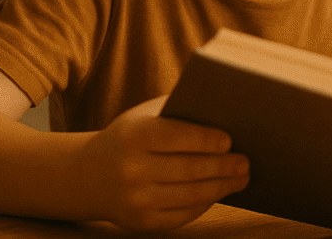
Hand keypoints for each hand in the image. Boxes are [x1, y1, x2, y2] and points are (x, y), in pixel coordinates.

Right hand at [79, 95, 248, 230]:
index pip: (178, 136)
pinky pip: (181, 215)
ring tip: (240, 178)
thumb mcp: (144, 116)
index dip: (207, 139)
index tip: (230, 140)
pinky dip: (204, 204)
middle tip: (244, 162)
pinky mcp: (140, 222)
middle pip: (189, 169)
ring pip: (190, 195)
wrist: (87, 175)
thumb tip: (224, 111)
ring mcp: (135, 199)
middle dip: (223, 167)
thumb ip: (178, 109)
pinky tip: (218, 193)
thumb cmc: (129, 137)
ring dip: (221, 188)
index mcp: (135, 136)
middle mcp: (132, 169)